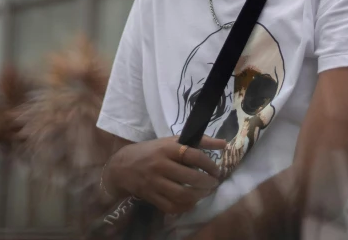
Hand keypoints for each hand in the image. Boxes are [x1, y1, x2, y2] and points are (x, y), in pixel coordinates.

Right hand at [104, 135, 225, 214]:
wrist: (123, 166)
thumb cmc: (152, 151)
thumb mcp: (172, 142)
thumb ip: (198, 142)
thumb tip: (224, 143)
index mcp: (167, 148)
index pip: (192, 155)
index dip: (209, 164)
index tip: (217, 170)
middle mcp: (161, 165)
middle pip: (189, 178)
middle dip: (207, 183)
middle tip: (213, 183)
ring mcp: (155, 182)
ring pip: (182, 195)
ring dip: (198, 196)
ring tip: (204, 192)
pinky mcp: (151, 197)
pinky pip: (171, 207)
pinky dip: (185, 207)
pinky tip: (191, 202)